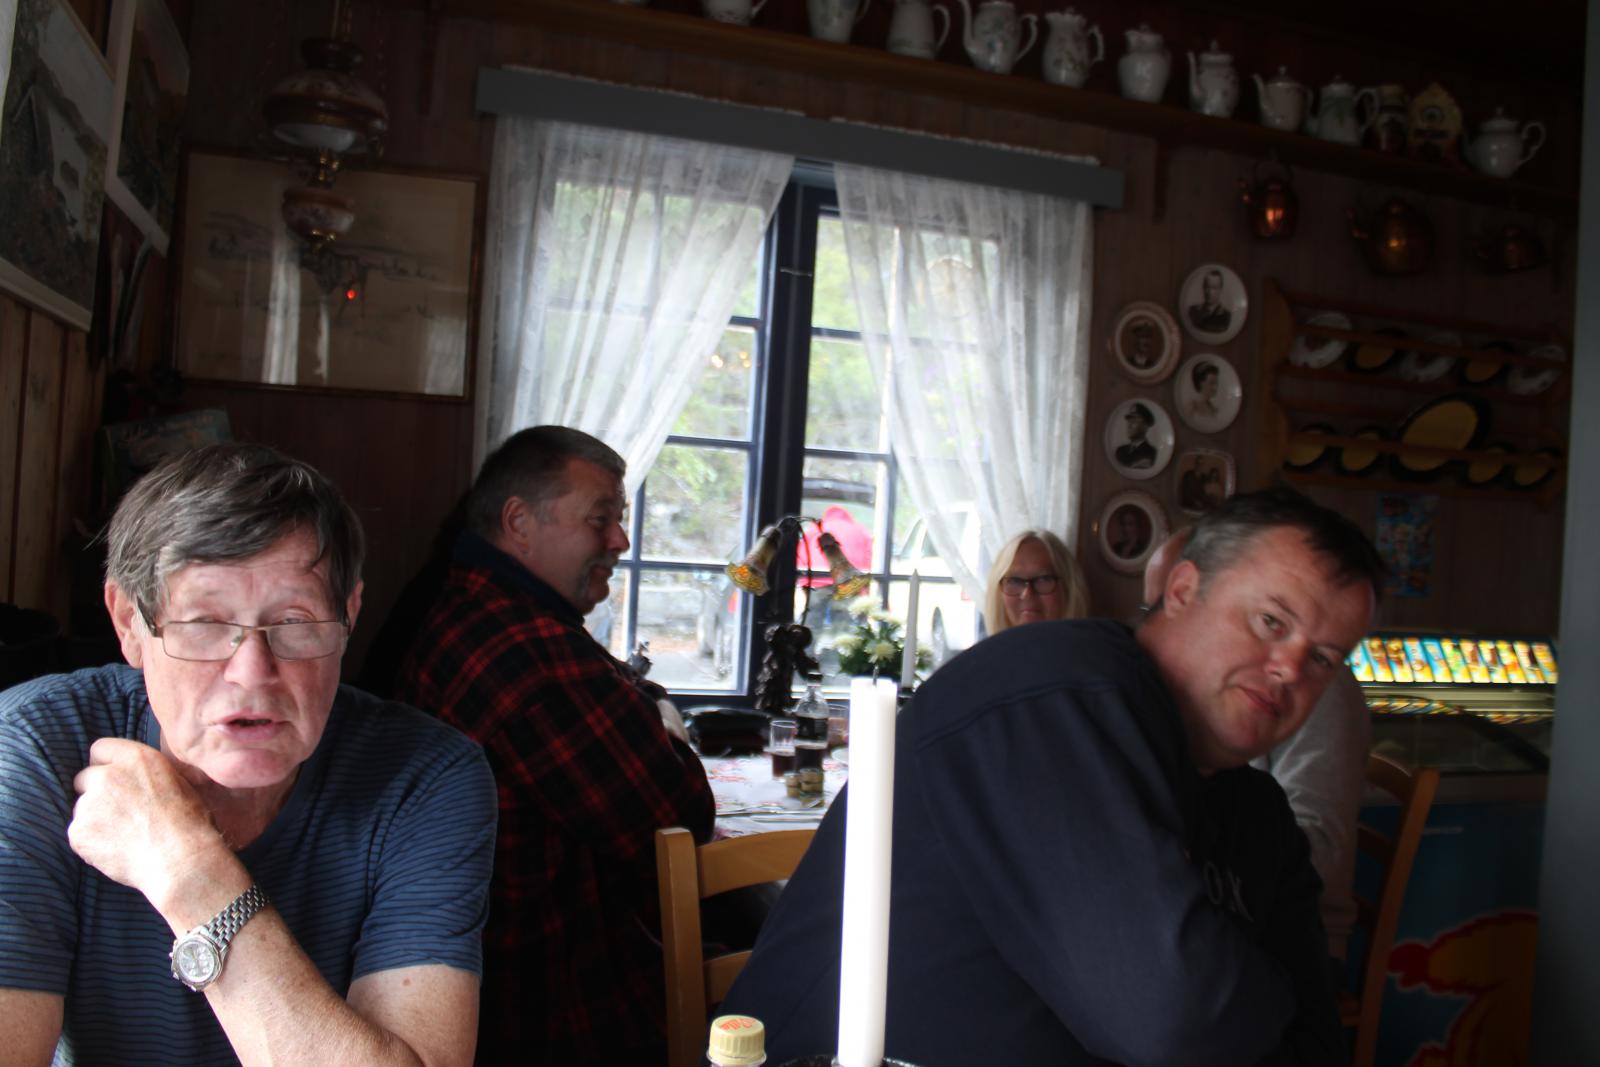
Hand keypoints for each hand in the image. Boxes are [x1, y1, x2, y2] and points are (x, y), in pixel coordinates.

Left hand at [69, 738, 228, 911]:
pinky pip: (79, 834)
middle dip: (96, 792)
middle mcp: (108, 776)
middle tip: (119, 812)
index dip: (105, 765)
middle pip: (85, 778)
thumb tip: (141, 777)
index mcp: (136, 759)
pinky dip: (92, 842)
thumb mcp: (180, 782)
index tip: (113, 779)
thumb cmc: (190, 823)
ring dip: (96, 818)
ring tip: (124, 836)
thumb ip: (149, 772)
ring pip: (82, 808)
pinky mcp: (78, 832)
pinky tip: (117, 849)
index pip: (100, 748)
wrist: (180, 860)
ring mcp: (89, 804)